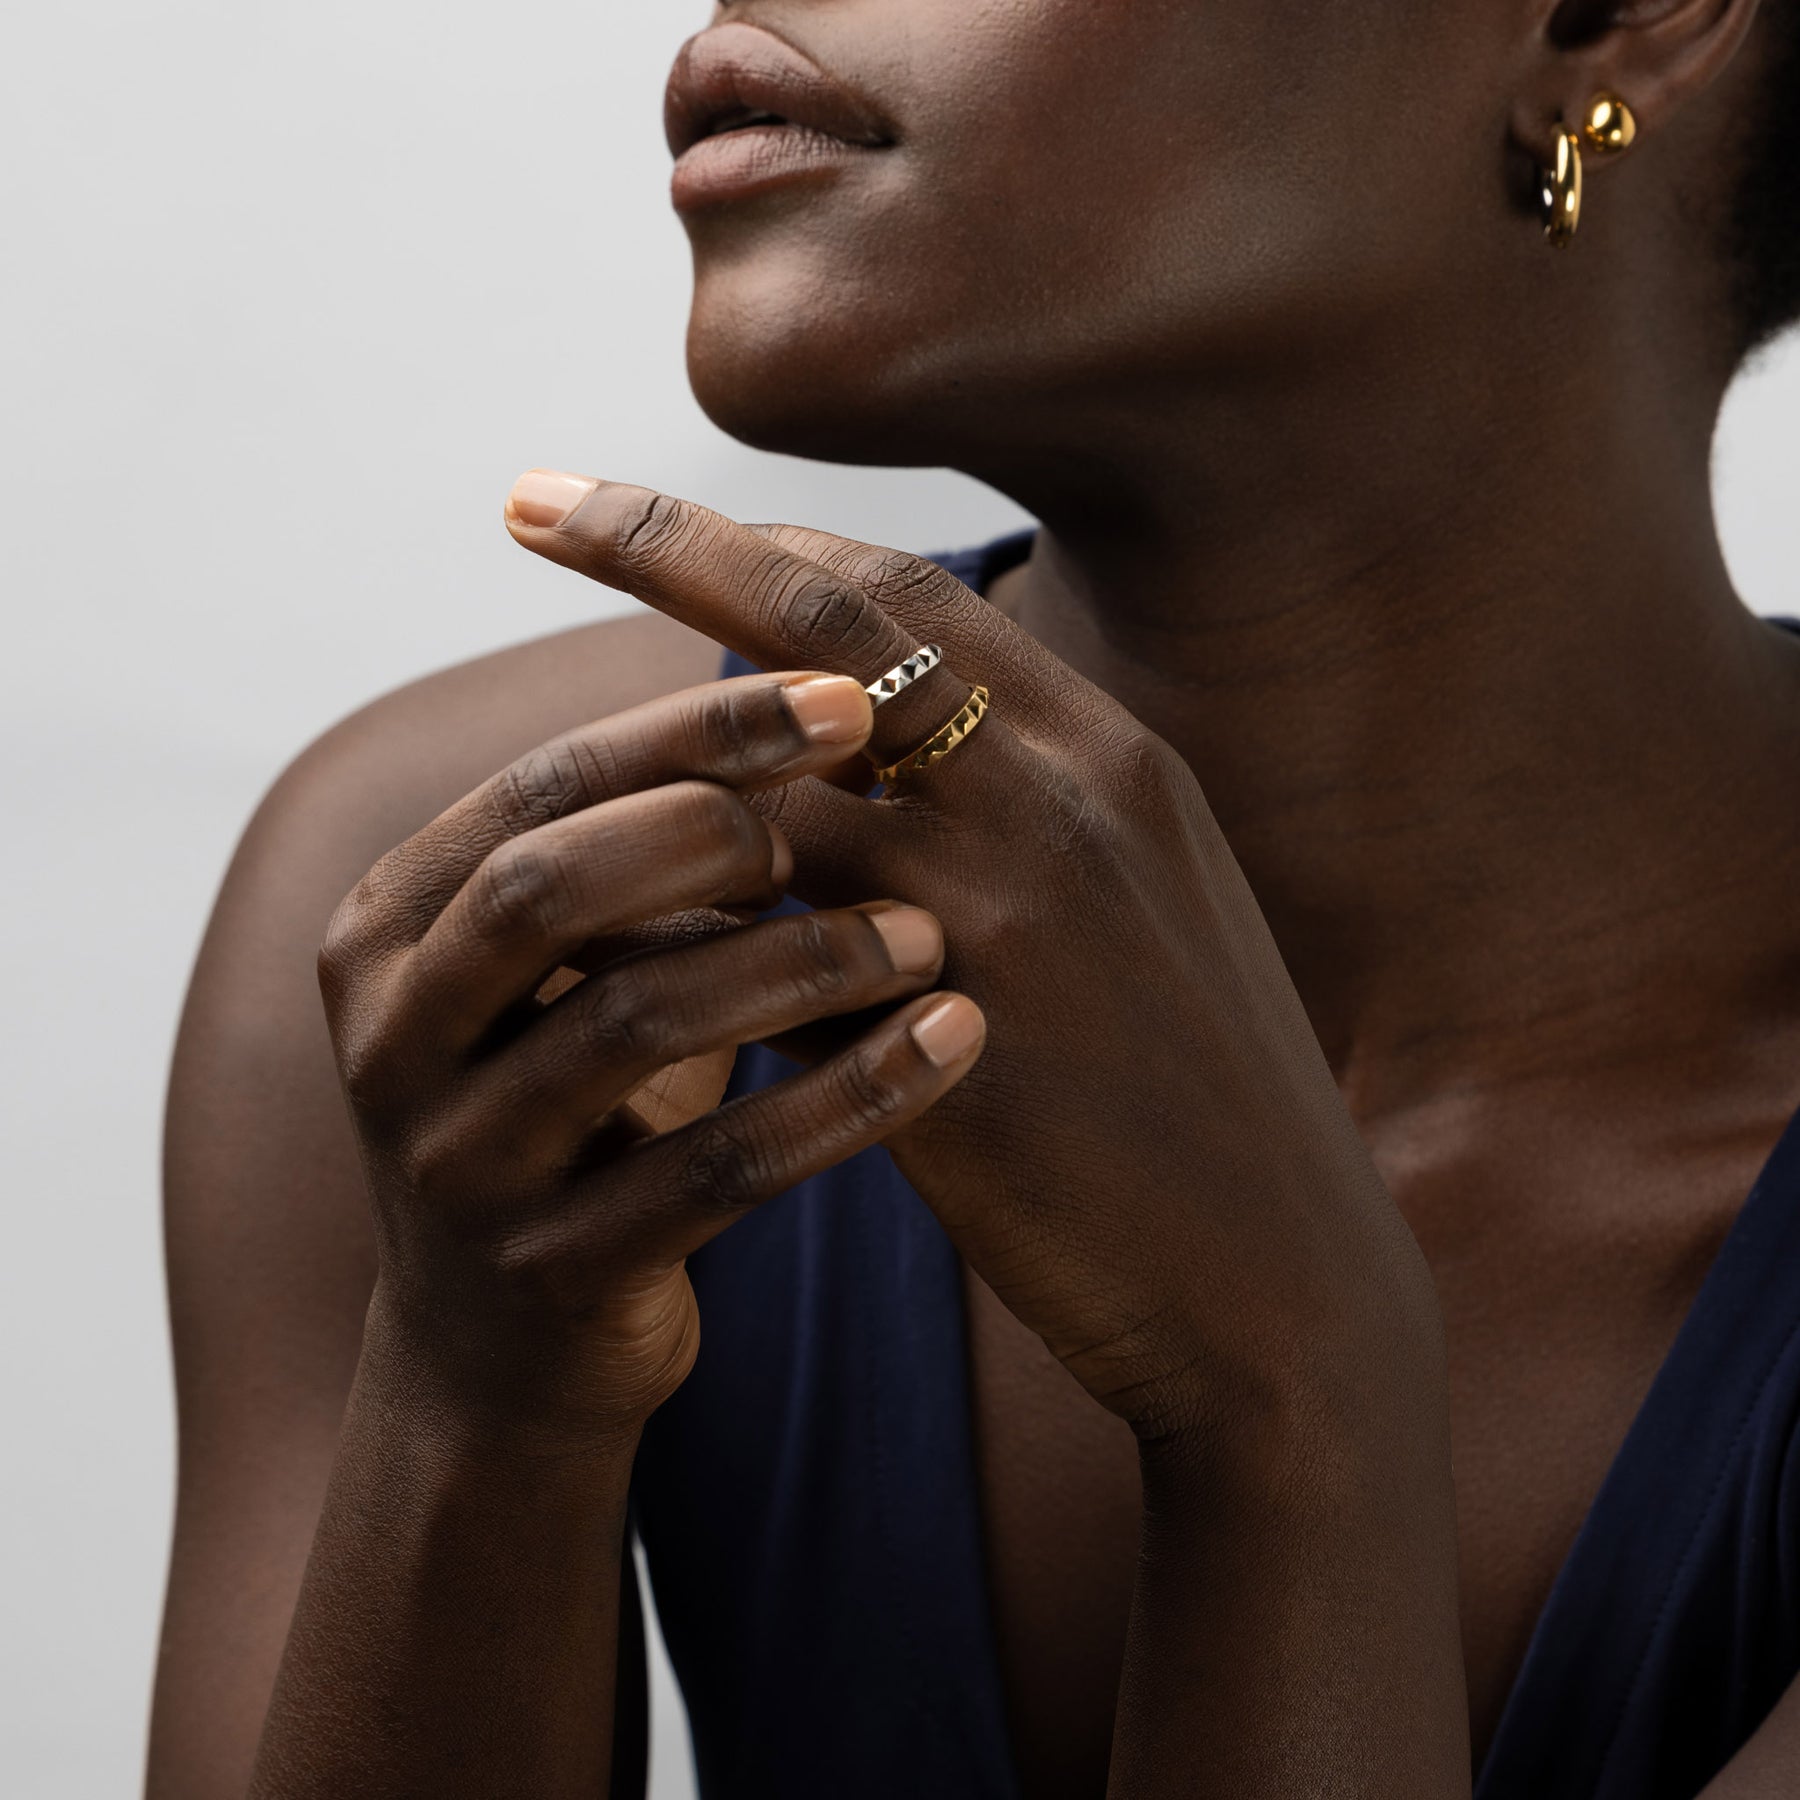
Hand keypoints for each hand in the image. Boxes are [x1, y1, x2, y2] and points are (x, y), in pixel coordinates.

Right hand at [318, 670, 986, 1445]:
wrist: (507, 1355)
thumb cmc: (573, 1110)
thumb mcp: (567, 973)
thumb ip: (628, 849)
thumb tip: (803, 679)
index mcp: (392, 930)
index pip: (538, 789)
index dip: (691, 728)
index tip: (842, 691)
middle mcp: (395, 1038)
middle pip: (547, 886)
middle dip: (718, 819)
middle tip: (867, 793)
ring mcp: (461, 1166)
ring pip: (633, 1024)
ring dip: (800, 958)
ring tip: (928, 932)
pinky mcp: (555, 1274)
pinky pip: (718, 1170)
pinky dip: (846, 1097)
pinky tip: (950, 1043)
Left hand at [505, 474, 1439, 1452]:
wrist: (1282, 1289)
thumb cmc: (1201, 1102)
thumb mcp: (1134, 909)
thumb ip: (1013, 815)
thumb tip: (851, 762)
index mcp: (1110, 752)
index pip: (907, 597)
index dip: (762, 541)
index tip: (643, 506)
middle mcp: (1066, 793)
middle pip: (829, 624)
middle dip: (666, 544)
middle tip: (527, 499)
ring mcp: (1014, 910)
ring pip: (767, 795)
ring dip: (643, 779)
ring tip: (529, 782)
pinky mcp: (953, 1041)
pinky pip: (760, 961)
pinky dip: (674, 943)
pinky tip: (593, 953)